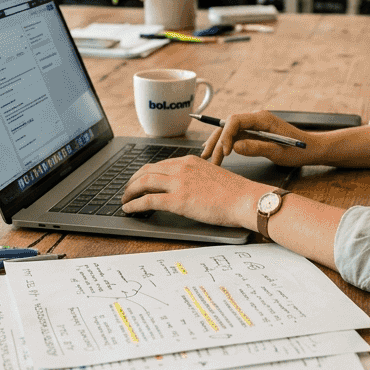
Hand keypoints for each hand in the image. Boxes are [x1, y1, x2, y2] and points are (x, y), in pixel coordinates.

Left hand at [121, 154, 266, 228]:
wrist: (245, 199)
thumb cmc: (235, 192)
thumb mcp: (212, 175)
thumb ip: (196, 177)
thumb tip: (187, 187)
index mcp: (190, 161)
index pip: (160, 164)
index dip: (145, 173)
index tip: (140, 180)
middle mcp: (181, 168)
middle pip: (147, 170)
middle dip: (133, 181)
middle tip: (127, 190)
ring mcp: (179, 183)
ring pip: (143, 183)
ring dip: (129, 192)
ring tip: (124, 200)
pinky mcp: (178, 200)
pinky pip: (147, 201)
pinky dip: (134, 204)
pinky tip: (129, 209)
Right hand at [201, 110, 318, 167]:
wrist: (310, 149)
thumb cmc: (299, 150)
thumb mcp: (279, 152)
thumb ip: (257, 148)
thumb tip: (235, 147)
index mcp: (262, 118)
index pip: (235, 120)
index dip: (226, 135)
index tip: (225, 152)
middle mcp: (256, 119)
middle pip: (228, 125)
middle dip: (217, 141)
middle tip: (208, 158)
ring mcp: (254, 126)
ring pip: (229, 131)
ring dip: (218, 143)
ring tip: (207, 157)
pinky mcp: (254, 134)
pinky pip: (235, 137)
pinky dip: (225, 145)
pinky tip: (216, 152)